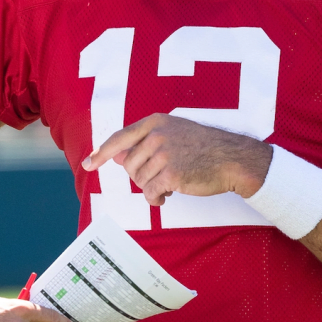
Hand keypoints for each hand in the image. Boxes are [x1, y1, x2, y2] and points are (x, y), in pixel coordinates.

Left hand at [82, 114, 272, 204]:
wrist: (232, 158)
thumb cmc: (205, 147)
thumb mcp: (174, 133)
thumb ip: (145, 141)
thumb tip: (116, 156)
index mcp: (155, 122)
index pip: (120, 137)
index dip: (102, 152)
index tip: (88, 163)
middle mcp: (157, 135)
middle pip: (128, 165)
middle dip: (141, 176)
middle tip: (161, 178)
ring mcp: (164, 153)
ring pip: (139, 180)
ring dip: (151, 188)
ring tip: (169, 185)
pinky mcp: (171, 174)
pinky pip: (150, 192)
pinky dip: (156, 199)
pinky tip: (167, 196)